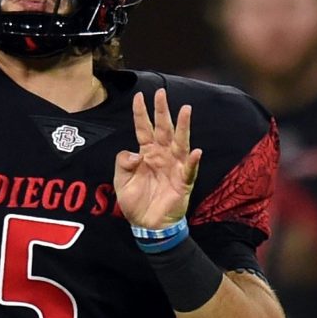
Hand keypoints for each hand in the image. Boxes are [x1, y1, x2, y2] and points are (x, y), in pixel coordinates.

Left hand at [114, 87, 200, 231]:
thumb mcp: (121, 181)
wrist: (147, 225)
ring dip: (183, 127)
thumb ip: (123, 163)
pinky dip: (192, 161)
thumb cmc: (135, 202)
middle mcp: (161, 155)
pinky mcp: (183, 182)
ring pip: (179, 142)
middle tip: (162, 92)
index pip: (143, 128)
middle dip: (162, 110)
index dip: (141, 113)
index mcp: (146, 153)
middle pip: (163, 128)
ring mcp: (174, 167)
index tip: (139, 96)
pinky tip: (195, 151)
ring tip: (186, 110)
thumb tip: (133, 152)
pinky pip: (189, 170)